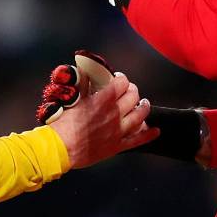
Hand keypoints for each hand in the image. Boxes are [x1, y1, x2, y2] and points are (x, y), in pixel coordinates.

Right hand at [38, 50, 207, 163]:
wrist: (60, 149)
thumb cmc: (62, 123)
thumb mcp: (71, 98)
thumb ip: (82, 81)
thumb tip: (85, 67)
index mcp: (103, 100)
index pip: (121, 83)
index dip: (122, 78)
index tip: (118, 78)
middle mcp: (114, 114)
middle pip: (133, 97)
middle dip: (133, 90)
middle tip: (130, 90)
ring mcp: (117, 131)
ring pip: (139, 116)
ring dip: (144, 107)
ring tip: (144, 103)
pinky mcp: (116, 146)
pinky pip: (137, 140)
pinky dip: (148, 135)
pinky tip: (156, 130)